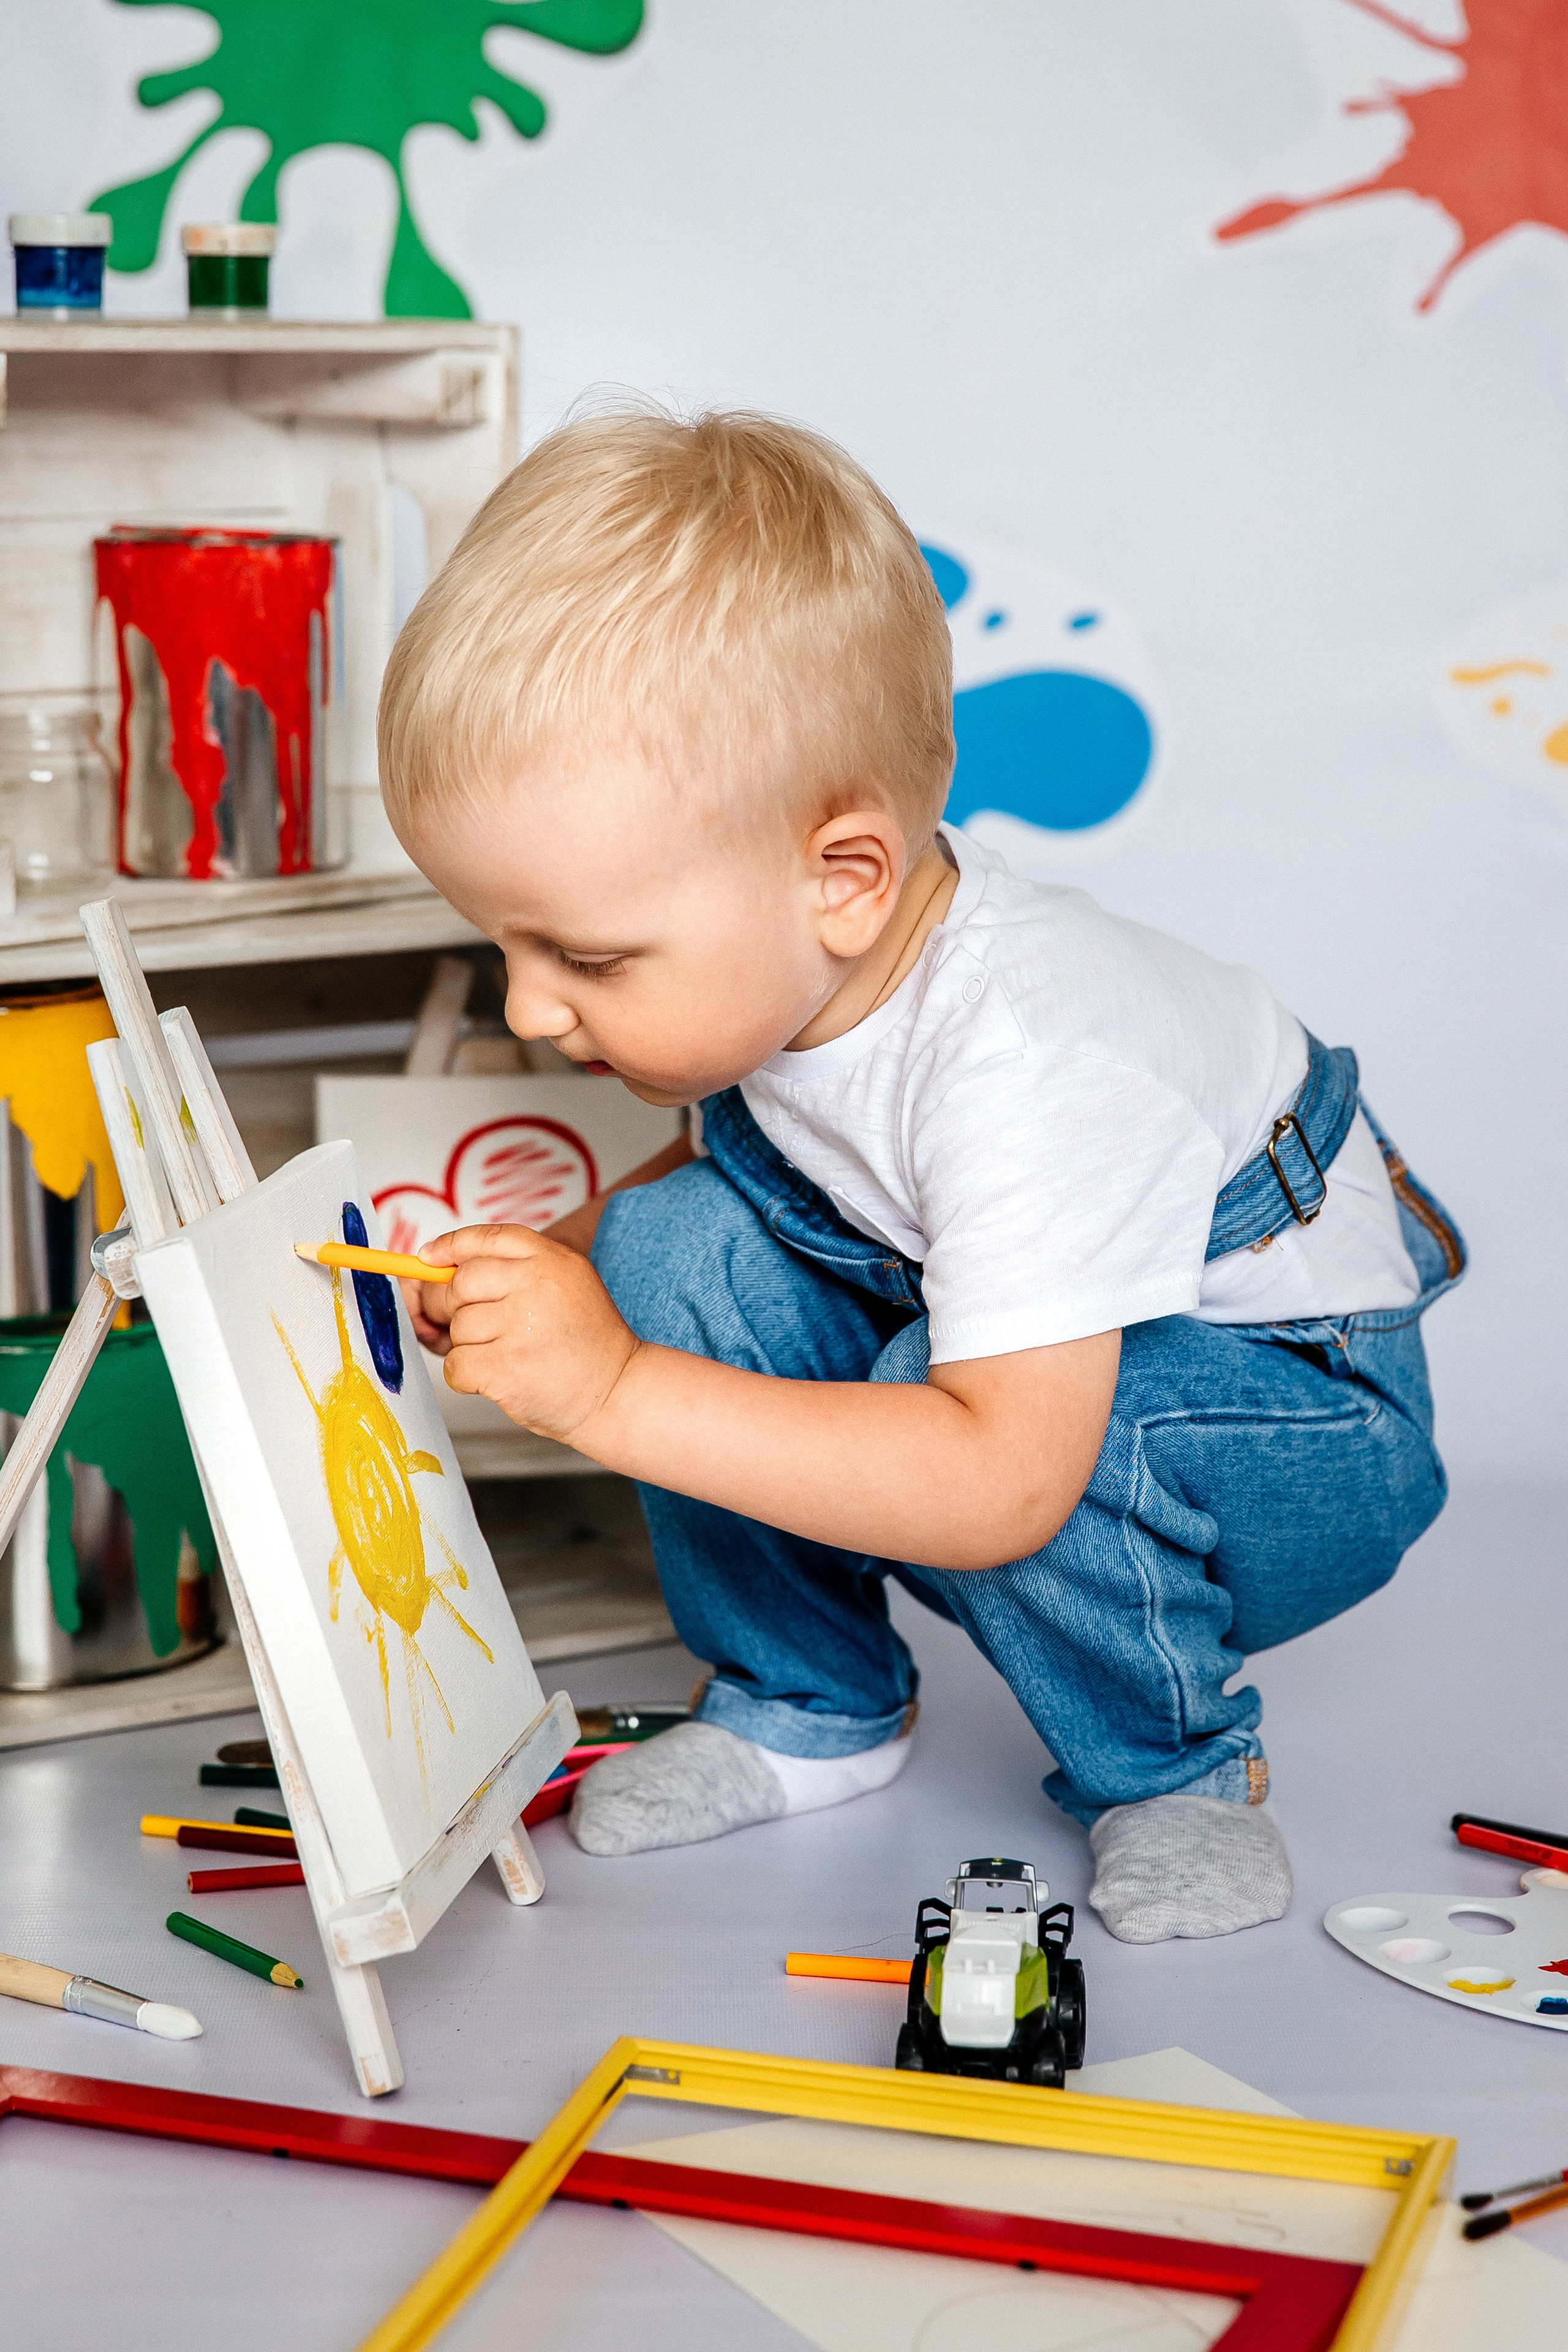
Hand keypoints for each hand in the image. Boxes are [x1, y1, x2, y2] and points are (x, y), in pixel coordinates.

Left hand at [412, 1222, 640, 1448]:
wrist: (618, 1392)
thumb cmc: (586, 1344)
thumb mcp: (567, 1285)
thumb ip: (514, 1270)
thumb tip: (437, 1269)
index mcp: (552, 1260)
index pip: (487, 1238)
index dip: (451, 1246)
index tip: (429, 1257)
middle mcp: (536, 1285)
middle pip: (460, 1284)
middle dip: (458, 1308)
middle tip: (484, 1329)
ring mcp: (520, 1326)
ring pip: (458, 1327)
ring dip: (471, 1347)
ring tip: (509, 1356)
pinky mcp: (505, 1366)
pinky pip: (456, 1365)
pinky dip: (467, 1377)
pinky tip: (497, 1378)